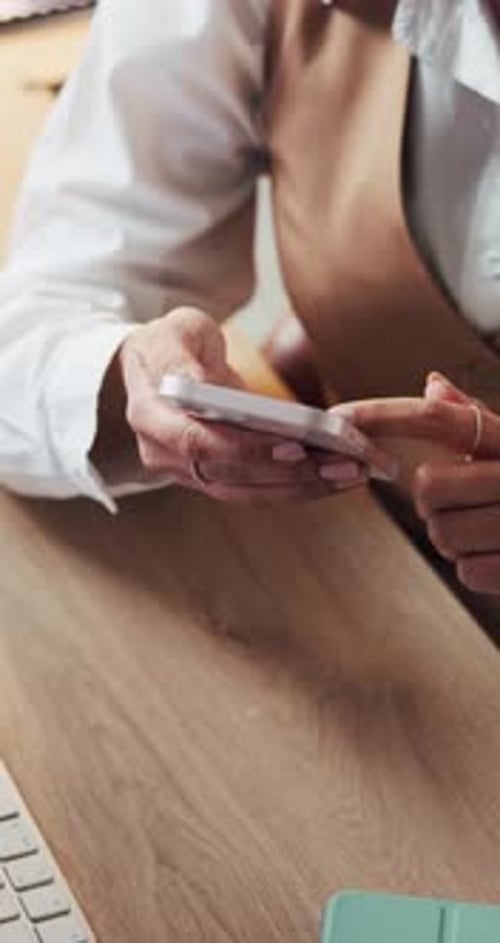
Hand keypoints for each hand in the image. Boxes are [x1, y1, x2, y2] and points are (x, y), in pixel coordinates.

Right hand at [92, 307, 368, 502]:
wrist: (153, 369)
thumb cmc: (170, 342)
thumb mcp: (175, 331)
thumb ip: (185, 355)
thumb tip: (205, 388)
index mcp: (150, 415)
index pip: (199, 442)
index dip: (248, 449)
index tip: (297, 445)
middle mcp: (163, 454)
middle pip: (231, 476)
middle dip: (291, 474)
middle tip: (344, 465)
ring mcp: (186, 472)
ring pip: (247, 492)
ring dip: (302, 487)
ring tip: (351, 473)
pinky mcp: (211, 479)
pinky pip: (255, 490)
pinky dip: (296, 486)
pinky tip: (335, 476)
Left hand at [334, 373, 499, 593]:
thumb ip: (479, 419)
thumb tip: (433, 386)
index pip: (437, 418)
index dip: (381, 416)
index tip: (338, 417)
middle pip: (428, 485)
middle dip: (433, 499)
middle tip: (460, 501)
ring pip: (442, 534)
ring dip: (452, 536)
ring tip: (486, 528)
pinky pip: (469, 571)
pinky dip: (478, 567)